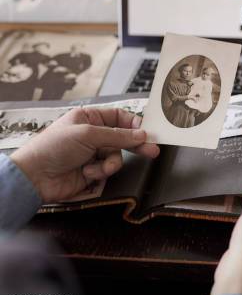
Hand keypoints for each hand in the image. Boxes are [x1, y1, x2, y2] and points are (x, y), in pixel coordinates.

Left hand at [10, 108, 159, 203]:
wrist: (36, 177)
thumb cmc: (54, 147)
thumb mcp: (88, 134)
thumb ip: (118, 135)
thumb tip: (142, 134)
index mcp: (89, 118)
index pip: (119, 117)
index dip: (134, 124)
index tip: (147, 132)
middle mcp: (93, 134)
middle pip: (123, 137)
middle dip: (136, 145)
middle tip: (153, 151)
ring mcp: (93, 152)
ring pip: (117, 155)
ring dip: (110, 163)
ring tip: (98, 168)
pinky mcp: (93, 170)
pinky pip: (109, 169)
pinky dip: (100, 172)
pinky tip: (87, 173)